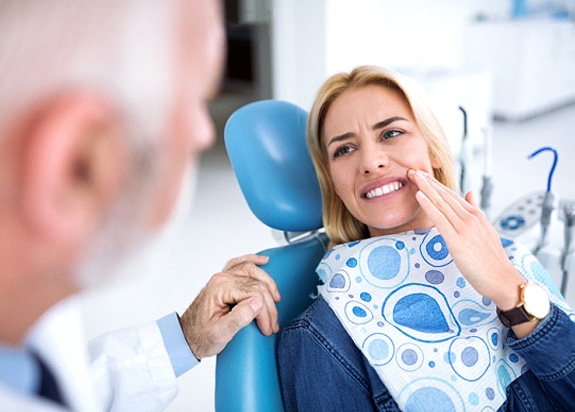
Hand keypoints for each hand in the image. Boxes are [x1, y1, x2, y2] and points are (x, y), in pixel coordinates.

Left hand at [179, 254, 280, 358]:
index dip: (265, 311)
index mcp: (220, 288)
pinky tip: (263, 261)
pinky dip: (253, 261)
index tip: (267, 327)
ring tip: (276, 298)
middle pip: (256, 283)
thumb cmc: (200, 336)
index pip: (253, 292)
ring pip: (252, 270)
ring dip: (267, 283)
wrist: (186, 338)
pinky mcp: (224, 281)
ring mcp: (222, 278)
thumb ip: (239, 317)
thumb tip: (257, 303)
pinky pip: (240, 264)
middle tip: (272, 322)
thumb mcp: (220, 333)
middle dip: (268, 304)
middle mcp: (221, 279)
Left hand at [407, 169, 523, 308]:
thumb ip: (476, 212)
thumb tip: (470, 193)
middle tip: (413, 170)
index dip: (437, 185)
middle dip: (428, 182)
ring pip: (441, 203)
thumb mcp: (486, 231)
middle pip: (445, 196)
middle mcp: (471, 218)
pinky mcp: (457, 241)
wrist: (503, 280)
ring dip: (425, 188)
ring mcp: (464, 228)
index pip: (453, 195)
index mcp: (477, 216)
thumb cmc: (493, 261)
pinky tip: (419, 195)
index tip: (424, 176)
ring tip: (413, 176)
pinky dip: (428, 205)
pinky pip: (439, 219)